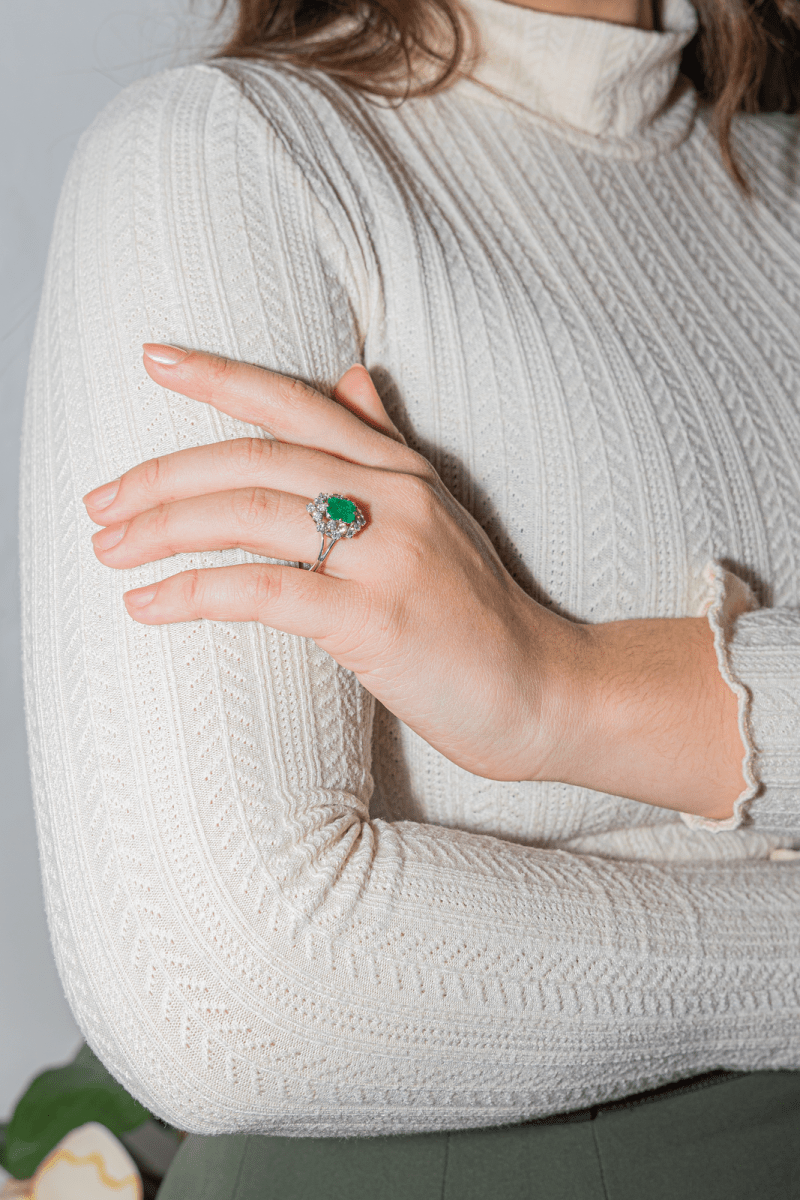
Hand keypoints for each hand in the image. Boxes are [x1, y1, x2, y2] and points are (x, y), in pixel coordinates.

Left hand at [83, 345, 576, 781]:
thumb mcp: (441, 512)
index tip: (152, 358)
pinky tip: (147, 604)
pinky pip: (264, 591)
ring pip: (249, 514)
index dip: (221, 376)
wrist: (544, 689)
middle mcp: (394, 498)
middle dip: (162, 474)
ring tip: (107, 548)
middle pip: (253, 459)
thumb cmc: (481, 613)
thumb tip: (350, 377)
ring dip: (163, 528)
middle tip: (98, 501)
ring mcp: (388, 556)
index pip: (296, 405)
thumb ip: (387, 445)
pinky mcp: (375, 620)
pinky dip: (194, 593)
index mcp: (401, 471)